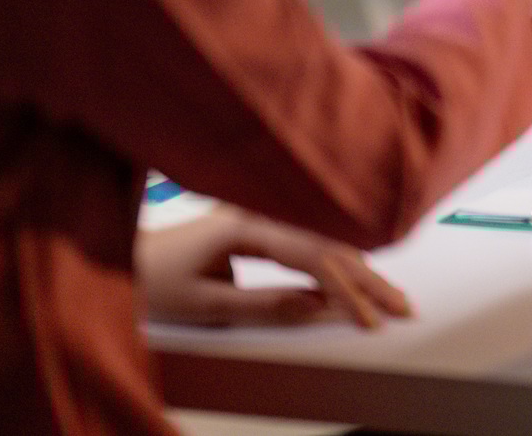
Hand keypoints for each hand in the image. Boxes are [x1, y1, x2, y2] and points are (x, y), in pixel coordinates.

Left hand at [137, 208, 410, 329]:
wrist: (126, 256)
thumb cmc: (154, 279)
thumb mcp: (205, 304)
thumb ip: (264, 304)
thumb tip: (319, 306)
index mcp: (247, 225)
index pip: (314, 258)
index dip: (348, 292)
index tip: (371, 319)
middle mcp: (261, 212)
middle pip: (330, 243)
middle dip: (370, 278)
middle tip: (404, 306)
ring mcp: (265, 213)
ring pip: (327, 239)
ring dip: (361, 268)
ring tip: (392, 295)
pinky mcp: (265, 222)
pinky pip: (312, 238)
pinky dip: (340, 259)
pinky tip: (360, 274)